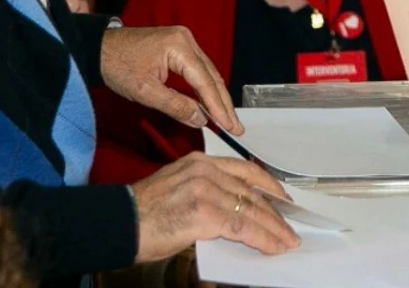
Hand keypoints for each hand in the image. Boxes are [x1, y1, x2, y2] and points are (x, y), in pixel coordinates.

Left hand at [100, 26, 243, 134]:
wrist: (99, 48)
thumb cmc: (117, 66)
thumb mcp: (145, 91)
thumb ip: (175, 106)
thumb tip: (201, 119)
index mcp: (179, 46)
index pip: (205, 81)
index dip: (219, 106)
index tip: (230, 126)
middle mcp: (186, 40)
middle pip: (212, 76)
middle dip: (223, 103)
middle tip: (235, 127)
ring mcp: (184, 42)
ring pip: (207, 74)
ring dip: (216, 97)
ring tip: (227, 120)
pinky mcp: (179, 47)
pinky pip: (198, 70)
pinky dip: (205, 88)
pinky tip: (210, 104)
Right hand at [129, 152, 298, 263]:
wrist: (119, 224)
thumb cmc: (142, 213)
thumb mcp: (179, 188)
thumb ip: (208, 192)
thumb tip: (234, 212)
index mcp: (199, 162)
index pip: (244, 171)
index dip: (267, 186)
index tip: (282, 198)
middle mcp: (205, 170)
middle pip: (252, 192)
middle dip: (274, 212)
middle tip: (289, 226)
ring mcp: (206, 190)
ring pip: (251, 210)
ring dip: (273, 229)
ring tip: (286, 240)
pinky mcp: (204, 213)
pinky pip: (242, 228)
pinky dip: (261, 239)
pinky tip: (271, 246)